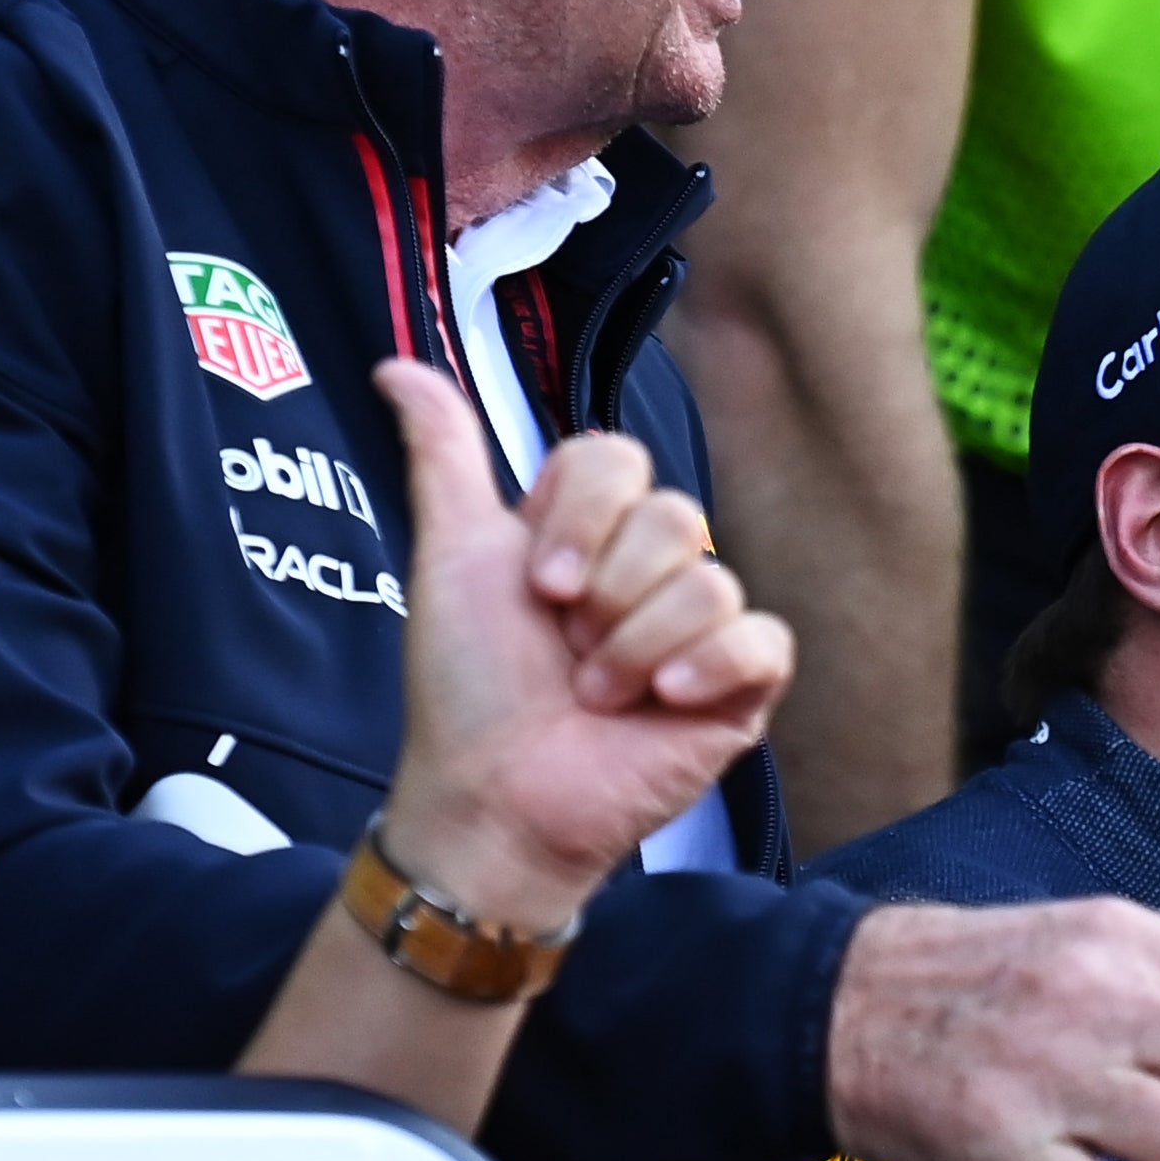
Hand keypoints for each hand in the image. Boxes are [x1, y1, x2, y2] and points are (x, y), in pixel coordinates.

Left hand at [373, 360, 792, 924]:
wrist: (495, 796)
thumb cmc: (468, 689)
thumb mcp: (451, 557)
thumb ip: (444, 457)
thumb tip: (395, 364)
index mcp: (590, 533)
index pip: (618, 459)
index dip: (581, 515)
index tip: (537, 581)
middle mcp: (651, 572)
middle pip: (673, 515)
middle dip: (606, 588)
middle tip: (567, 644)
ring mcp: (702, 631)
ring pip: (710, 580)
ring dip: (636, 644)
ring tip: (598, 693)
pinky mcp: (742, 689)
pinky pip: (764, 639)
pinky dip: (711, 664)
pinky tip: (666, 697)